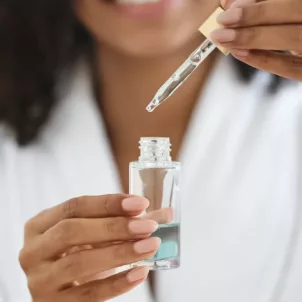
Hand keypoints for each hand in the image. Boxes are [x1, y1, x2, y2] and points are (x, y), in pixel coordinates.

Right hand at [19, 194, 159, 301]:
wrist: (62, 289)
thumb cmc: (80, 252)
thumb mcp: (95, 234)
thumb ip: (127, 222)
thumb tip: (165, 214)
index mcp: (40, 224)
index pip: (74, 206)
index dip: (108, 203)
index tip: (140, 204)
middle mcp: (33, 250)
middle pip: (72, 231)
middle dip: (114, 226)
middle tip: (148, 226)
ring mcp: (38, 280)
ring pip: (78, 262)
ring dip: (120, 252)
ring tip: (150, 246)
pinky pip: (87, 295)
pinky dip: (117, 283)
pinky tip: (140, 272)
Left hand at [214, 0, 301, 80]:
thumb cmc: (294, 24)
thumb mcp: (287, 11)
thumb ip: (266, 5)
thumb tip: (230, 3)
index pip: (293, 0)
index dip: (260, 4)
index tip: (231, 7)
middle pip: (294, 10)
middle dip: (255, 16)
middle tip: (223, 21)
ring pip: (291, 39)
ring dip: (254, 38)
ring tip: (225, 38)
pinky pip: (289, 67)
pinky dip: (263, 60)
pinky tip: (240, 53)